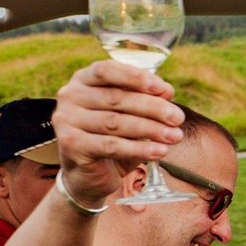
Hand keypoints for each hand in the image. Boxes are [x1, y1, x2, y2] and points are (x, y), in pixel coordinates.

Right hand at [52, 60, 183, 204]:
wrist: (88, 175)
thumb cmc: (111, 137)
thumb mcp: (130, 115)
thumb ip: (145, 99)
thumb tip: (166, 91)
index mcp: (83, 80)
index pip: (107, 70)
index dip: (136, 77)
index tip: (164, 89)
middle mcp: (70, 96)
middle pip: (116, 98)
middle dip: (153, 108)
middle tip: (178, 118)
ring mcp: (66, 120)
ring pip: (115, 122)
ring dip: (150, 129)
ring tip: (175, 136)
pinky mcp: (71, 145)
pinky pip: (111, 145)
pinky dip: (139, 148)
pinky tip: (160, 151)